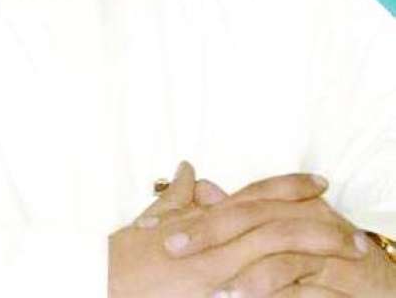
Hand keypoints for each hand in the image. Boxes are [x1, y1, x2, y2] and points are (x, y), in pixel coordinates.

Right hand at [109, 164, 358, 296]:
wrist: (102, 279)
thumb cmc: (125, 253)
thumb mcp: (155, 218)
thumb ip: (178, 197)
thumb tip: (190, 170)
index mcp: (205, 217)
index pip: (256, 195)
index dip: (290, 186)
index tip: (320, 183)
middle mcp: (217, 237)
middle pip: (278, 222)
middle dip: (318, 224)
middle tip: (353, 233)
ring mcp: (218, 267)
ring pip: (277, 251)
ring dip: (316, 253)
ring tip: (347, 259)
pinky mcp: (215, 292)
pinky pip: (263, 287)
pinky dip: (290, 286)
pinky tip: (315, 290)